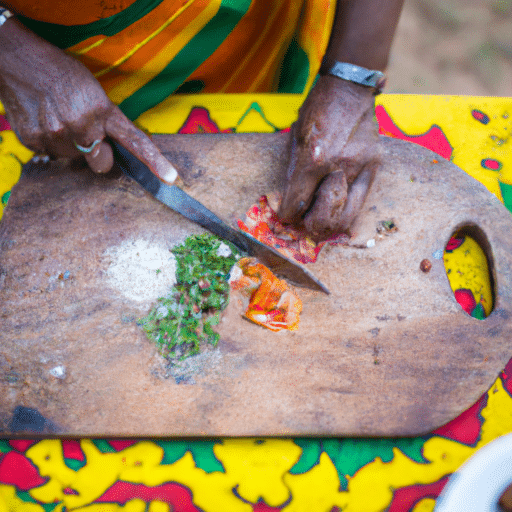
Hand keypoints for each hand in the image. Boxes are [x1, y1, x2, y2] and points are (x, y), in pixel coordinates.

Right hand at [0, 19, 176, 181]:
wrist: (18, 58)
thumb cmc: (62, 73)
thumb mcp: (93, 93)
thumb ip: (106, 123)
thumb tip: (107, 151)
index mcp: (103, 112)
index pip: (135, 142)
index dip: (155, 162)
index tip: (172, 179)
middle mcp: (82, 126)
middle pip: (101, 164)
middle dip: (98, 154)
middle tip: (87, 132)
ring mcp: (57, 135)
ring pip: (74, 159)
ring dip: (71, 146)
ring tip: (60, 117)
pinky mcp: (34, 140)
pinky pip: (50, 154)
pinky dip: (50, 143)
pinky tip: (45, 120)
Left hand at [278, 75, 380, 240]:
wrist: (350, 87)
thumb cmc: (317, 109)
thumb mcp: (296, 138)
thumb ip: (294, 171)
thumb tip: (290, 200)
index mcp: (313, 158)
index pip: (297, 201)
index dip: (288, 214)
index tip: (286, 216)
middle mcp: (338, 166)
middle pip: (324, 215)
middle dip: (310, 225)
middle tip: (304, 224)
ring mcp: (360, 167)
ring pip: (347, 215)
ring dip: (331, 225)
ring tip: (321, 224)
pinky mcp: (374, 166)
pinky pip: (361, 201)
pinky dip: (347, 211)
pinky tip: (338, 211)